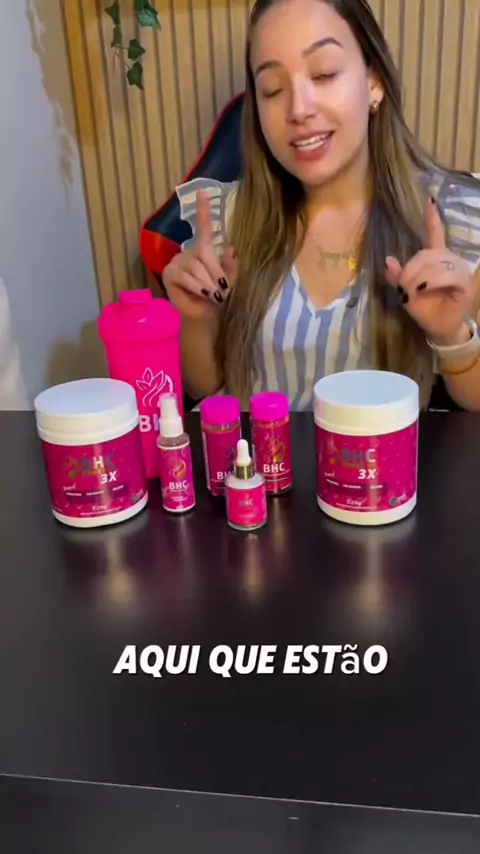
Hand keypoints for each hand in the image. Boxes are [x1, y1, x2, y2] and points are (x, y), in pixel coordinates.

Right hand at [162, 190, 236, 320]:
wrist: (203, 315)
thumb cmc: (216, 297)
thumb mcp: (229, 281)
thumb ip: (230, 266)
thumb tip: (230, 248)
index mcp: (203, 250)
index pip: (203, 228)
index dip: (203, 211)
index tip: (203, 192)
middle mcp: (189, 252)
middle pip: (203, 253)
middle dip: (215, 272)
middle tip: (222, 289)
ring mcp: (177, 262)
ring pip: (195, 267)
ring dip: (207, 283)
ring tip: (213, 295)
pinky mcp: (169, 273)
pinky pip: (185, 276)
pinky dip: (196, 286)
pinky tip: (202, 294)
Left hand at [385, 197, 477, 344]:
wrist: (440, 330)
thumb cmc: (426, 311)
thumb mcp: (406, 293)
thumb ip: (398, 277)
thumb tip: (389, 260)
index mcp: (436, 259)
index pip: (435, 234)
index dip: (432, 218)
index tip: (428, 200)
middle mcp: (449, 260)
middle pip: (427, 253)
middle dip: (410, 270)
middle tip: (402, 287)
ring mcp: (459, 270)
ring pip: (435, 263)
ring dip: (418, 277)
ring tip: (411, 291)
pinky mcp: (465, 282)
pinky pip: (446, 275)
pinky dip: (431, 282)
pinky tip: (423, 289)